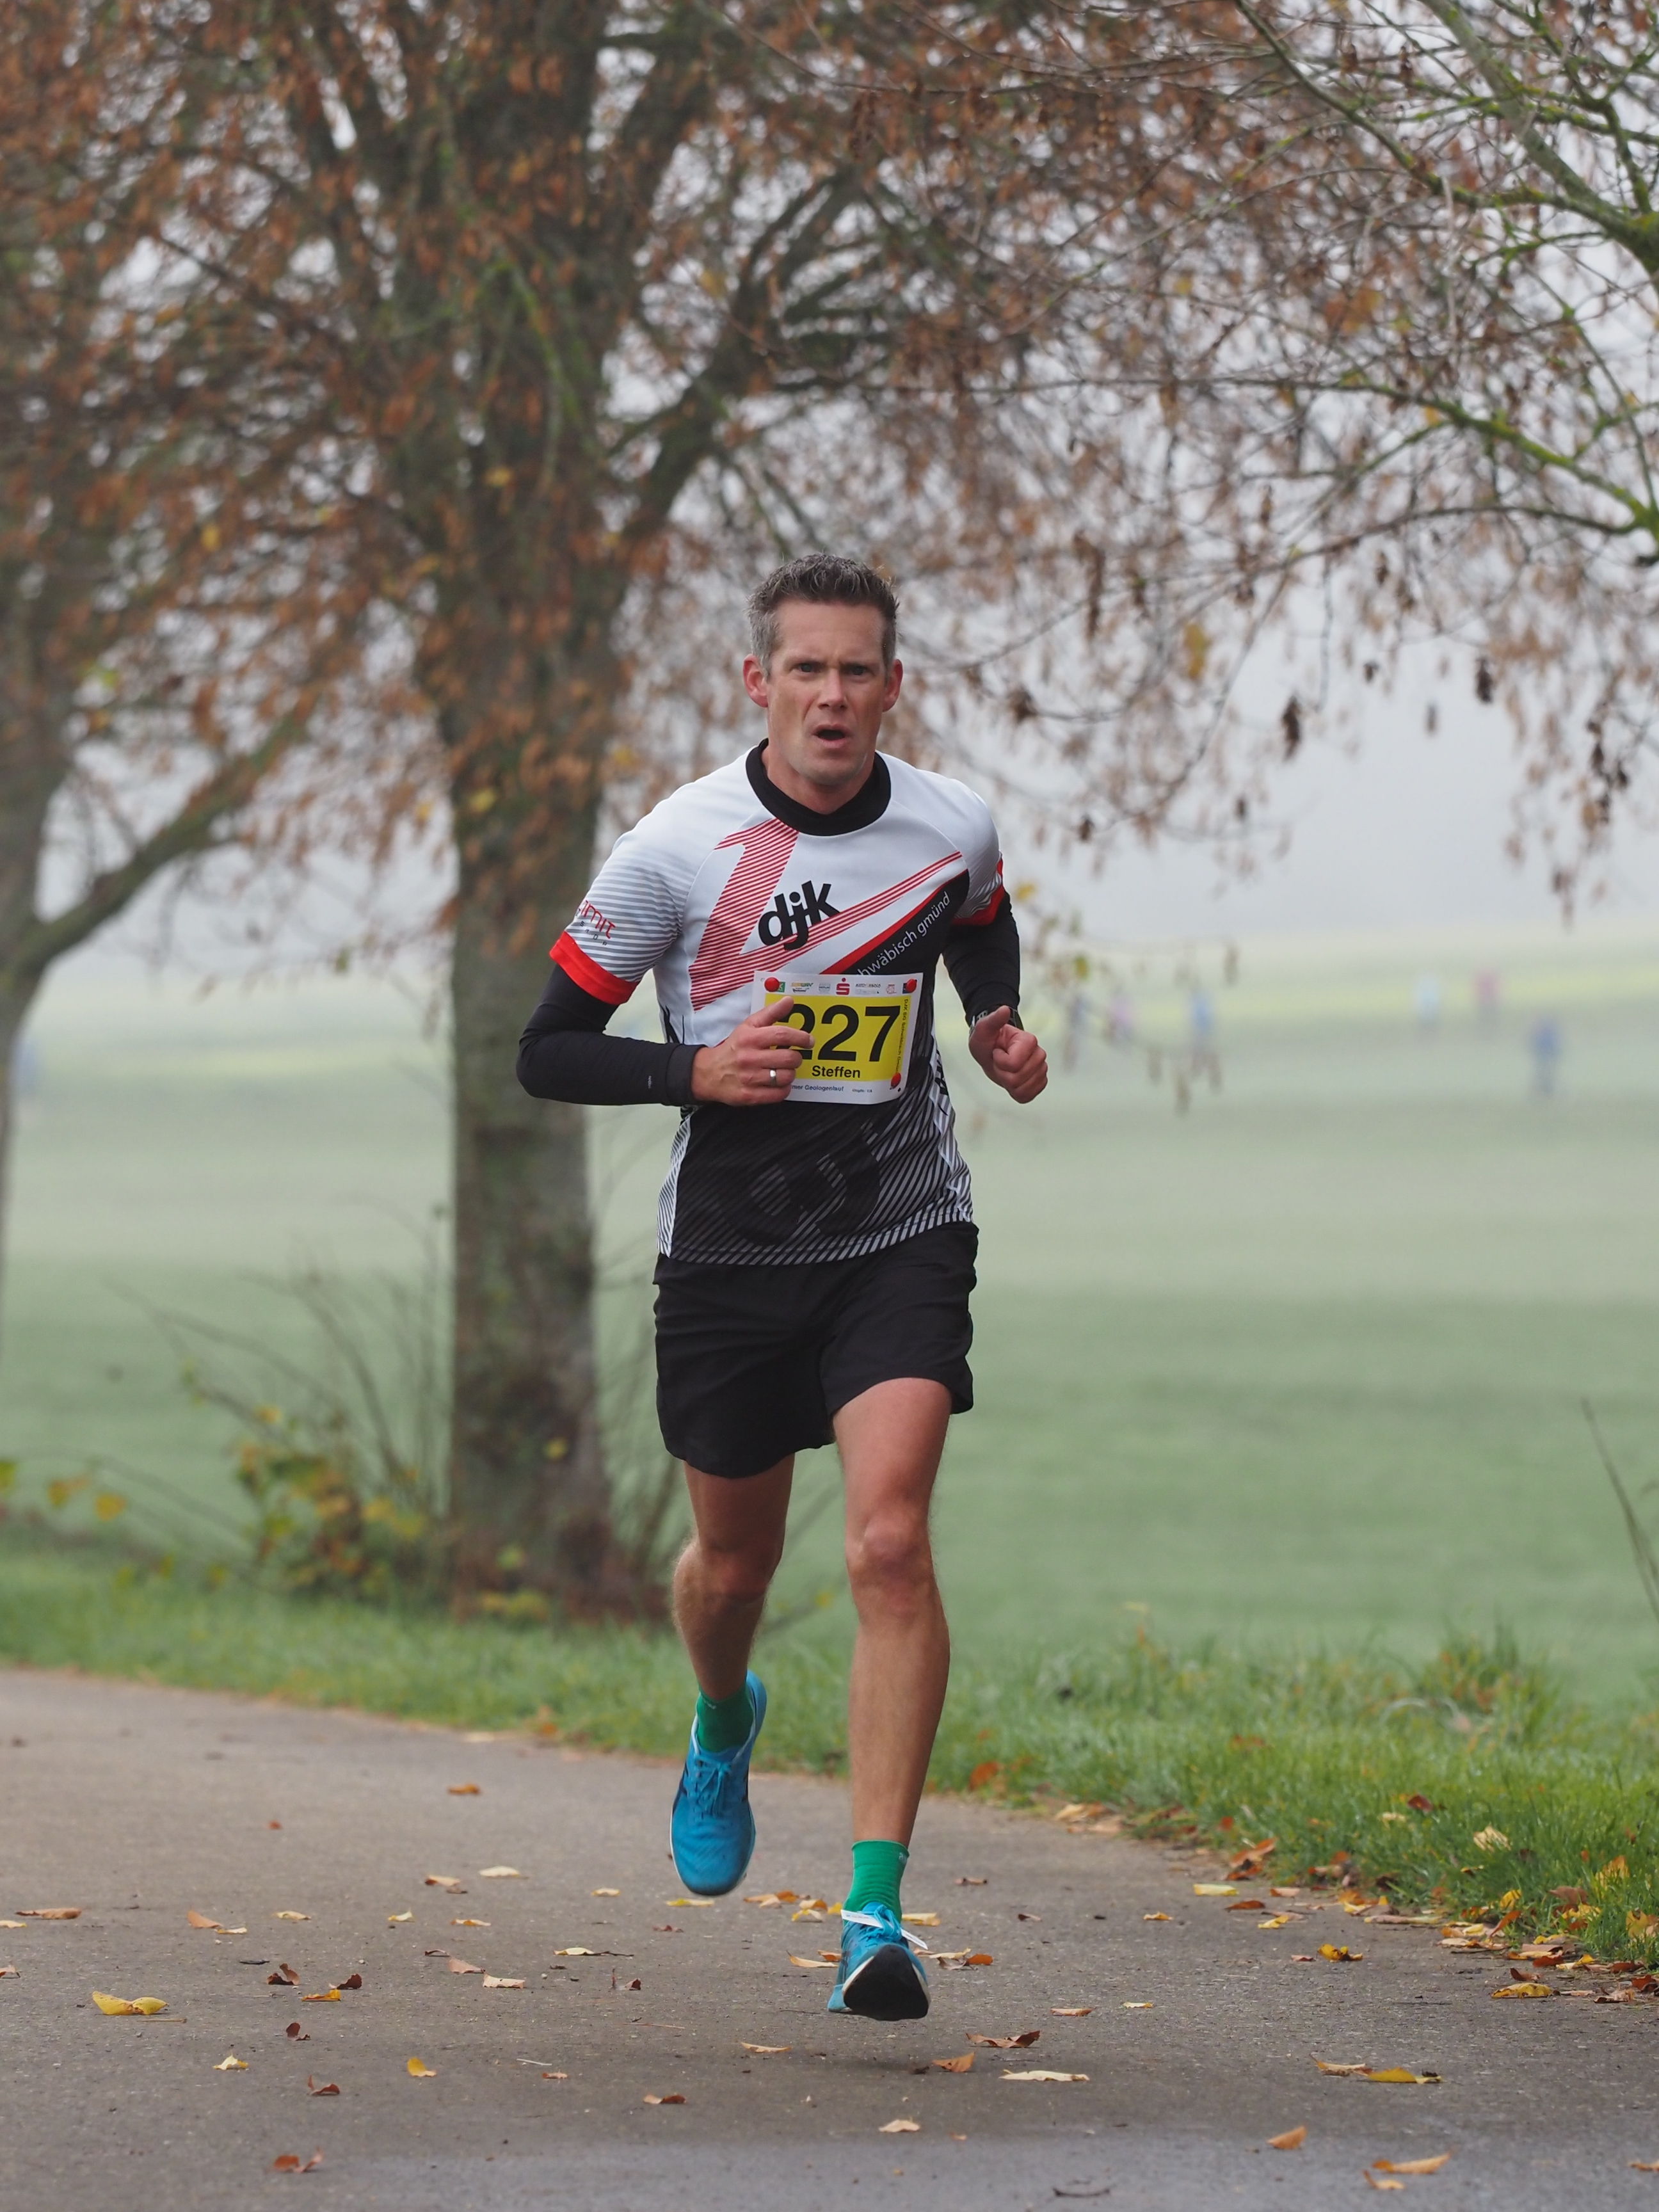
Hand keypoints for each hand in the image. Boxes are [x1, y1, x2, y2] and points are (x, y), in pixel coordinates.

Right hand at [690, 997, 811, 1105]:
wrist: (708, 1073)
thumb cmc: (734, 1048)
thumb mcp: (748, 1026)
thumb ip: (770, 1013)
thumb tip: (789, 1001)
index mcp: (750, 1038)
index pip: (782, 1035)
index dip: (801, 1037)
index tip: (808, 1040)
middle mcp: (749, 1058)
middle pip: (788, 1058)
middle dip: (797, 1058)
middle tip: (793, 1057)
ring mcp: (749, 1078)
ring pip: (786, 1077)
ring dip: (790, 1074)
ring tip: (783, 1070)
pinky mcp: (749, 1096)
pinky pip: (779, 1094)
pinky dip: (784, 1089)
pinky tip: (778, 1083)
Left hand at [969, 1006, 1047, 1103]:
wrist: (992, 1052)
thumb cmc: (988, 1041)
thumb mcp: (983, 1030)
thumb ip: (992, 1020)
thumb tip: (1004, 1009)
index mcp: (1029, 1040)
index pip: (1013, 1064)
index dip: (999, 1062)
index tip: (996, 1052)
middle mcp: (1040, 1054)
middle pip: (1017, 1078)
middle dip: (1002, 1073)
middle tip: (999, 1062)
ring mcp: (1041, 1069)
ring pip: (1022, 1089)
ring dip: (1007, 1083)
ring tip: (1005, 1070)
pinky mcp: (1039, 1083)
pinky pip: (1028, 1096)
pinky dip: (1016, 1092)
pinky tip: (1012, 1081)